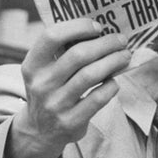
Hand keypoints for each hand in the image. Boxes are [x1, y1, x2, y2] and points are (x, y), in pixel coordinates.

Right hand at [5, 21, 130, 157]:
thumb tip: (100, 30)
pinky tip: (115, 81)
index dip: (78, 27)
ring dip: (113, 62)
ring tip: (125, 56)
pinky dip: (111, 86)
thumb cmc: (50, 90)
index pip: (51, 36)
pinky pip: (98, 98)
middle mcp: (41, 84)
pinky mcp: (71, 121)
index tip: (97, 26)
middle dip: (105, 44)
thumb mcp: (44, 70)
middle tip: (121, 40)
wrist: (40, 130)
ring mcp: (56, 104)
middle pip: (78, 55)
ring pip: (91, 75)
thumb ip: (62, 51)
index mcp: (32, 65)